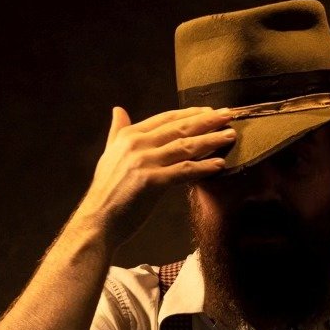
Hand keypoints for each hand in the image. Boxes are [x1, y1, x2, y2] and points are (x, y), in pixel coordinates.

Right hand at [77, 105, 235, 246]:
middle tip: (230, 115)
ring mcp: (144, 162)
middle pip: (180, 128)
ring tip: (231, 135)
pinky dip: (204, 167)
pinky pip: (184, 171)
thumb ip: (117, 131)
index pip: (166, 118)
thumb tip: (118, 110)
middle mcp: (137, 144)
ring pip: (185, 146)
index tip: (210, 110)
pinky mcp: (152, 182)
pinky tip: (220, 164)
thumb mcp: (110, 154)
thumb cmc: (107, 191)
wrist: (98, 219)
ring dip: (212, 140)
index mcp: (129, 135)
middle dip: (207, 120)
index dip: (190, 113)